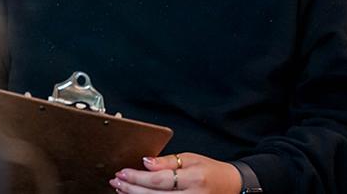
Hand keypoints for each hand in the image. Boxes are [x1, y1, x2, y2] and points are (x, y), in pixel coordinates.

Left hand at [109, 152, 241, 193]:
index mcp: (194, 179)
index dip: (137, 177)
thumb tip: (145, 162)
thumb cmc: (209, 171)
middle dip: (131, 188)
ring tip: (121, 189)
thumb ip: (166, 162)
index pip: (159, 180)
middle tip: (117, 181)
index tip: (122, 172)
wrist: (230, 186)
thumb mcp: (190, 159)